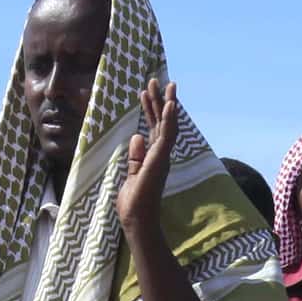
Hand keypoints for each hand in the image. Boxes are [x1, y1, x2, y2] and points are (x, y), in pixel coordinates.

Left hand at [115, 78, 183, 237]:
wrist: (137, 220)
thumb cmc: (134, 204)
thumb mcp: (131, 175)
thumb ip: (135, 157)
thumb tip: (137, 135)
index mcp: (154, 157)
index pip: (153, 128)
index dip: (149, 109)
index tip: (144, 92)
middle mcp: (161, 154)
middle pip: (162, 122)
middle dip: (158, 100)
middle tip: (156, 80)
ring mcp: (162, 156)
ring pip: (167, 124)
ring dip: (167, 103)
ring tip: (167, 84)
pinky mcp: (160, 159)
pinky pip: (167, 135)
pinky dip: (170, 119)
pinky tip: (170, 104)